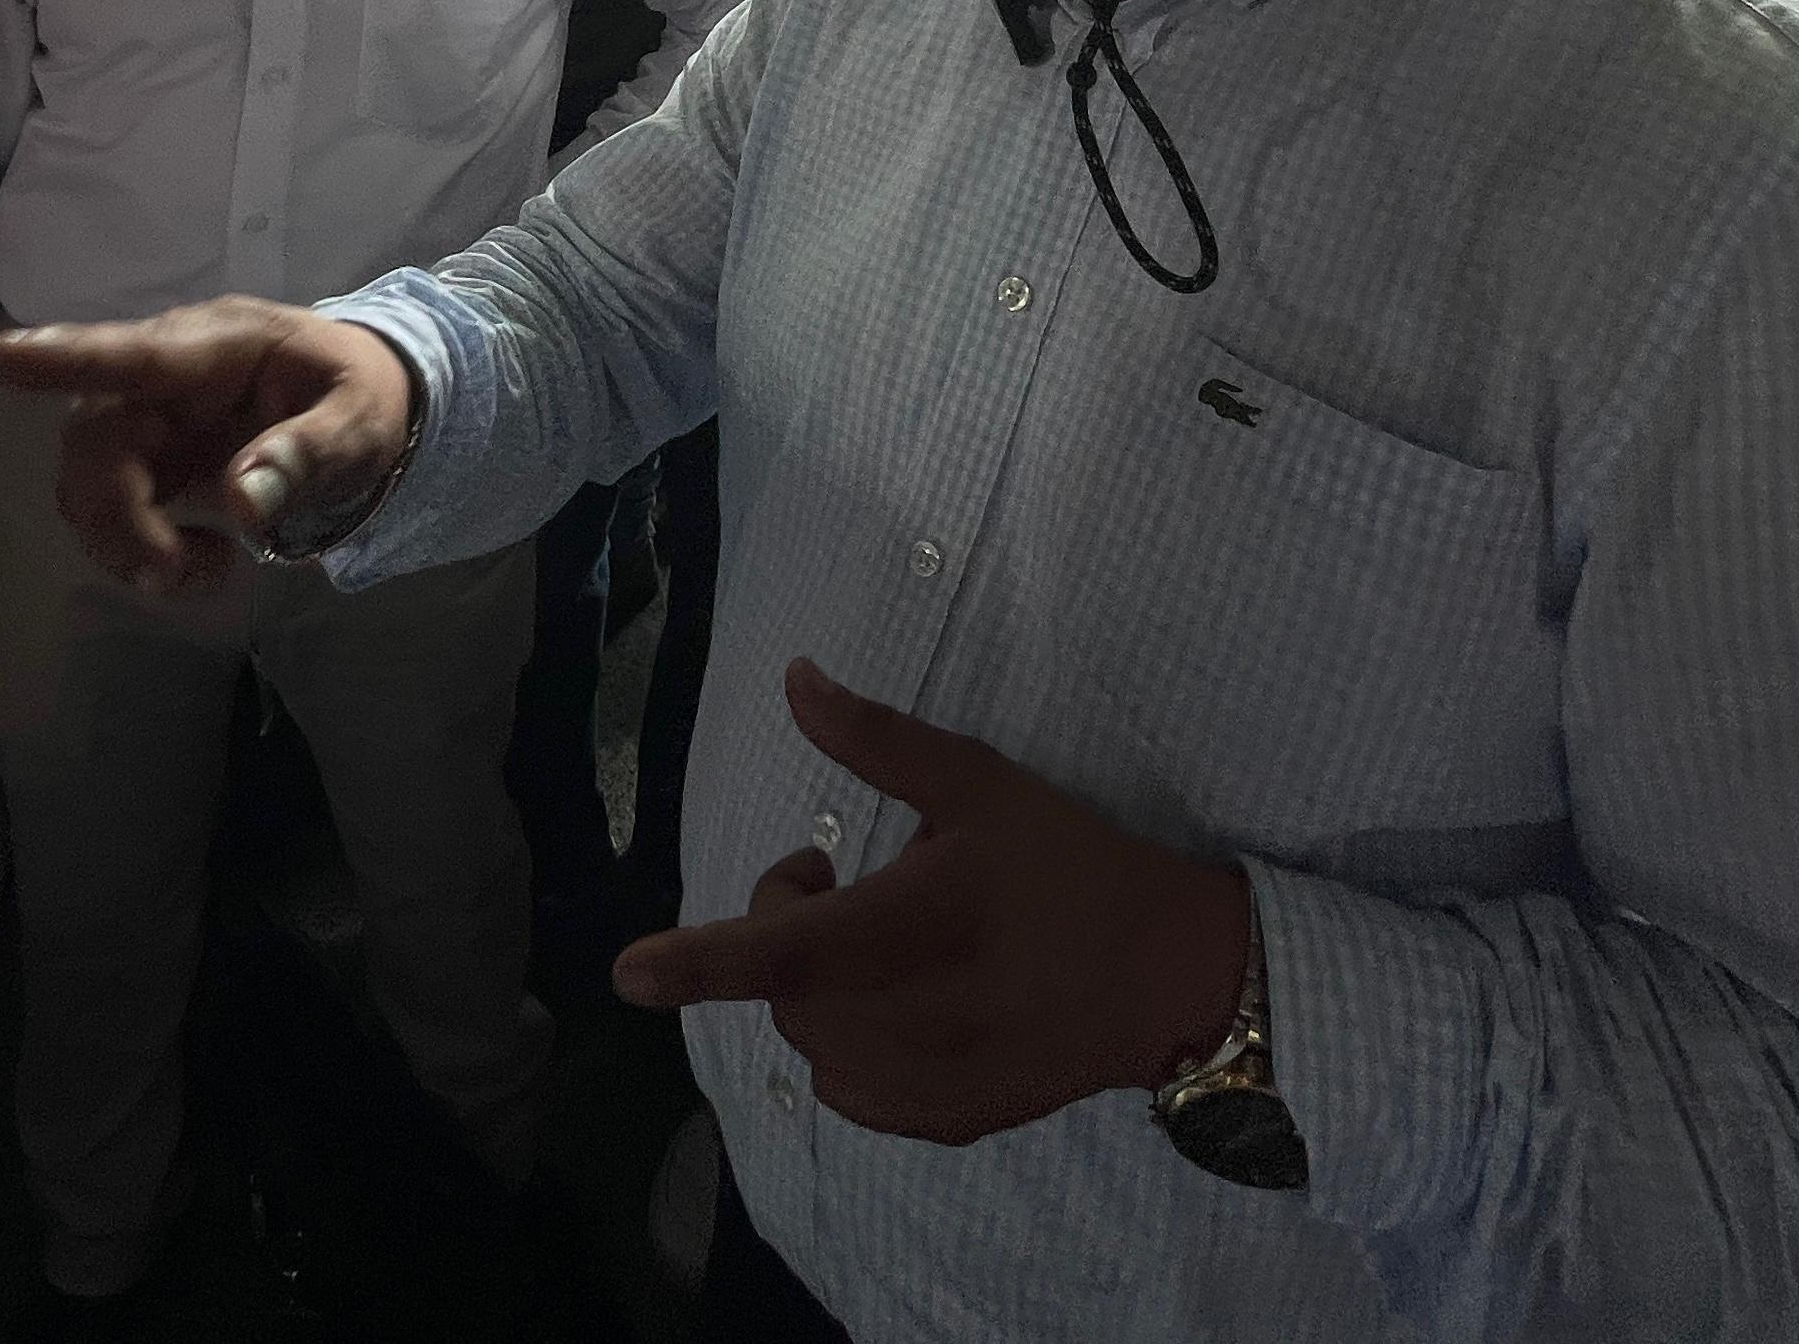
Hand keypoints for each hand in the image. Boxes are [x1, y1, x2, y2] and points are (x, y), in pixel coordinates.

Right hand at [0, 299, 415, 598]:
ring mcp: (150, 421)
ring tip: (203, 574)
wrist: (361, 403)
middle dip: (117, 518)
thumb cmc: (361, 394)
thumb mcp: (362, 421)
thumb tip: (243, 506)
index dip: (64, 358)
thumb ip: (309, 454)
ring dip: (123, 544)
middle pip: (95, 440)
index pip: (132, 353)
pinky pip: (106, 508)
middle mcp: (165, 380)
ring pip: (87, 482)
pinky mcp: (148, 461)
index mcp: (218, 347)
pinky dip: (138, 551)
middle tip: (176, 574)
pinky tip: (199, 562)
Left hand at [611, 660, 1251, 1147]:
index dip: (695, 962)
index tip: (626, 974)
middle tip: (845, 877)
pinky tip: (905, 1006)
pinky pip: (856, 1089)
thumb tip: (795, 679)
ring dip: (816, 991)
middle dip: (787, 930)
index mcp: (901, 929)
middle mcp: (898, 1019)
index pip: (775, 950)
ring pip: (814, 1042)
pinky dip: (853, 1046)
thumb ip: (877, 740)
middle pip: (785, 989)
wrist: (1171, 978)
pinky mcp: (945, 1119)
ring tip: (886, 943)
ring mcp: (920, 1081)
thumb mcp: (979, 785)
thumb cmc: (1072, 870)